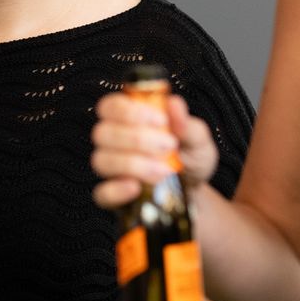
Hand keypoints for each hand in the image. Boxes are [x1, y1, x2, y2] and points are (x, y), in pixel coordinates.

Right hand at [90, 91, 218, 209]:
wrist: (194, 192)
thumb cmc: (190, 159)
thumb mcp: (197, 139)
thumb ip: (186, 123)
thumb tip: (174, 104)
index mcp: (129, 120)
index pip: (110, 106)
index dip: (128, 110)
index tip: (160, 120)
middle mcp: (115, 143)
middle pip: (102, 132)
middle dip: (136, 138)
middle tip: (169, 146)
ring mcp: (111, 170)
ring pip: (102, 161)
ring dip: (133, 164)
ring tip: (163, 170)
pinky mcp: (112, 196)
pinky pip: (103, 193)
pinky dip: (117, 190)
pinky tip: (136, 187)